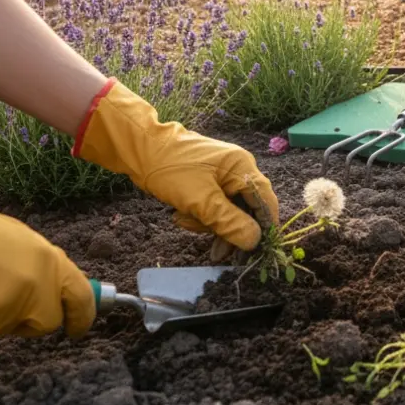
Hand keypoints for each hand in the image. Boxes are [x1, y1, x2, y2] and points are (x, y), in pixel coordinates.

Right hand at [0, 167, 94, 339]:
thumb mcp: (20, 240)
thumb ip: (43, 268)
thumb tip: (56, 289)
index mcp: (49, 264)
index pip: (81, 299)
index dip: (83, 317)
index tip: (78, 328)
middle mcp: (33, 291)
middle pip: (46, 322)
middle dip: (34, 319)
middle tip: (12, 305)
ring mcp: (3, 312)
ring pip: (8, 327)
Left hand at [73, 79, 279, 260]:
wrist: (139, 150)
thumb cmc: (172, 170)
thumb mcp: (201, 201)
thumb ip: (230, 222)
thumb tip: (254, 242)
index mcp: (243, 167)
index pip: (265, 202)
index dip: (264, 228)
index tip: (255, 252)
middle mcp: (238, 169)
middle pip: (246, 209)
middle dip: (228, 230)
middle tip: (216, 255)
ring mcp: (222, 175)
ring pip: (228, 211)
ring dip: (208, 224)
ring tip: (183, 221)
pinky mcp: (207, 181)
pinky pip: (213, 205)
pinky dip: (200, 215)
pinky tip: (180, 215)